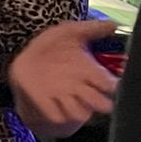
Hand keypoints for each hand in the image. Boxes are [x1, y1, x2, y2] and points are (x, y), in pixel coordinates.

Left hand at [8, 20, 119, 139]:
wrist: (25, 59)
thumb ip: (92, 28)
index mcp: (90, 72)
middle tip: (92, 93)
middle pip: (100, 104)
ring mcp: (65, 100)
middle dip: (100, 102)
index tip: (112, 83)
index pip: (110, 85)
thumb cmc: (53, 47)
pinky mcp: (48, 108)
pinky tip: (51, 99)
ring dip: (79, 109)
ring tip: (70, 95)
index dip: (113, 86)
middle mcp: (81, 89)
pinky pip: (58, 117)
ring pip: (81, 114)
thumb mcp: (70, 32)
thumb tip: (115, 24)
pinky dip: (57, 111)